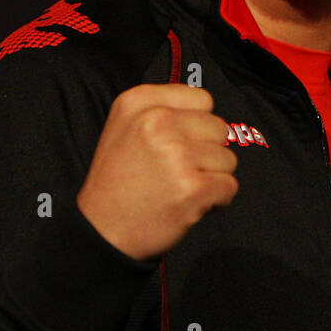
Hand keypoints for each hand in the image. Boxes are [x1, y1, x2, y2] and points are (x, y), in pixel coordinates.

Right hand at [77, 84, 238, 260]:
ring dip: (212, 178)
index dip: (197, 124)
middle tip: (178, 171)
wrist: (101, 232)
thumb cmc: (117, 183)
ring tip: (179, 188)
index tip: (179, 141)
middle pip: (219, 128)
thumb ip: (164, 110)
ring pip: (227, 159)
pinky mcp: (193, 187)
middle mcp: (157, 122)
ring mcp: (177, 155)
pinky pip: (230, 186)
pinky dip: (217, 199)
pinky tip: (190, 203)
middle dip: (207, 152)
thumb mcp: (123, 128)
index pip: (202, 99)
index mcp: (139, 102)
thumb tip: (207, 112)